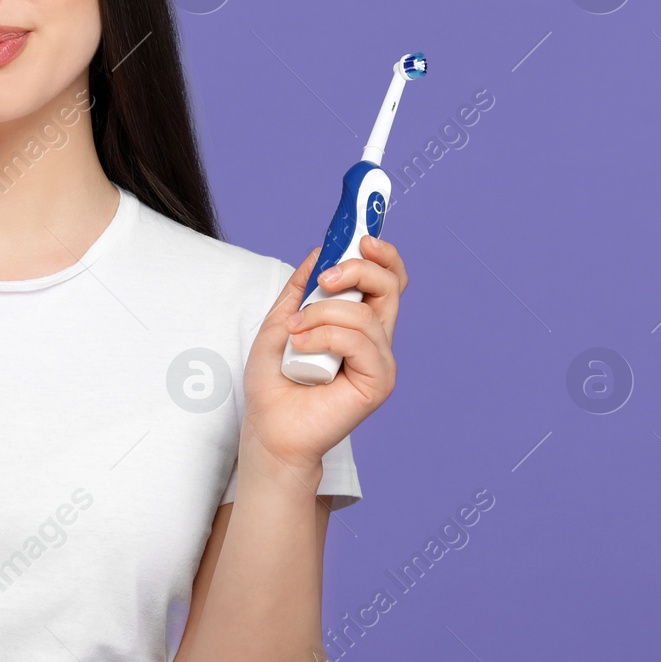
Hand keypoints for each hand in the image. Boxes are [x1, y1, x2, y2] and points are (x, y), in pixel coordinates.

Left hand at [240, 234, 404, 475]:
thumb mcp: (282, 320)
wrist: (269, 425)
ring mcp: (379, 360)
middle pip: (391, 285)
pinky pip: (359, 342)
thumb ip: (303, 287)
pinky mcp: (379, 381)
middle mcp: (374, 338)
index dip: (381, 253)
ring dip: (321, 314)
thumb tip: (321, 250)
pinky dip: (325, 337)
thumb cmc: (275, 380)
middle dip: (358, 269)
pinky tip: (301, 350)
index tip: (360, 235)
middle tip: (327, 276)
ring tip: (294, 334)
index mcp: (357, 321)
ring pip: (365, 313)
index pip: (386, 278)